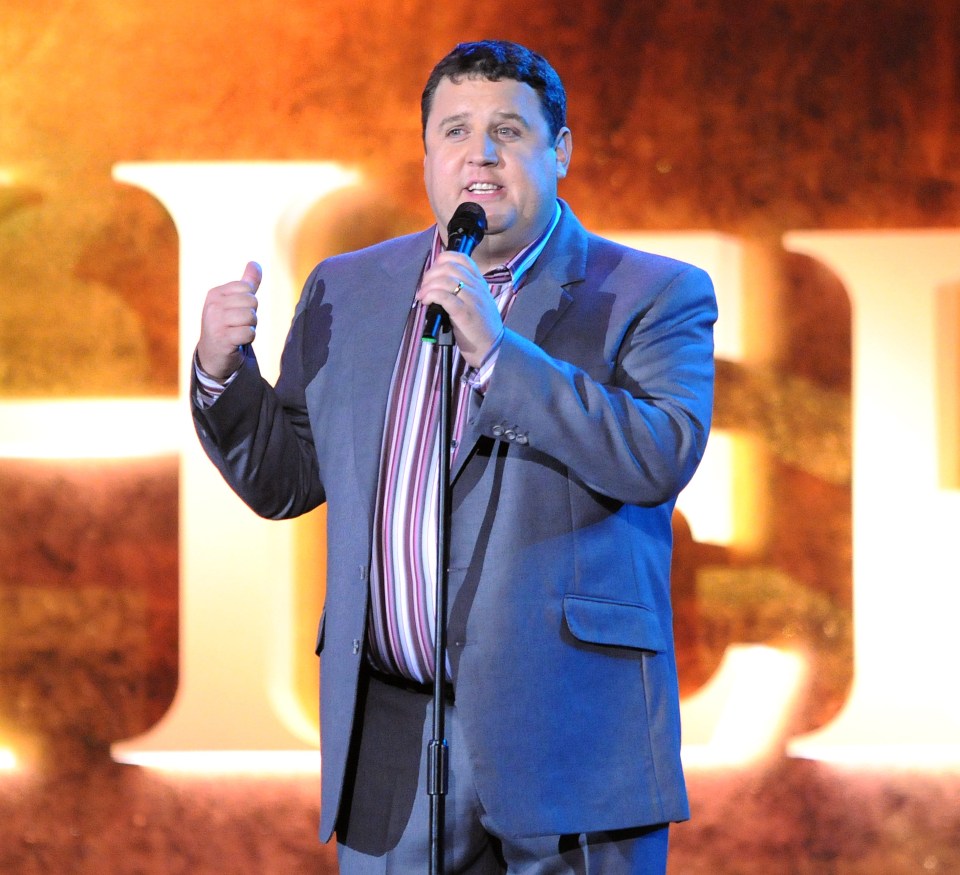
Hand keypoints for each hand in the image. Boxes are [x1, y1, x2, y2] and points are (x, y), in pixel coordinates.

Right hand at [196, 261, 260, 379]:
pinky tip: (237, 341)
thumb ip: (247, 283)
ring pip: (251, 317)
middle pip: (252, 302)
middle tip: (237, 324)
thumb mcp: (233, 301)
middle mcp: (212, 306)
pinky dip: (248, 338)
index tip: (236, 312)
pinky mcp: (223, 339)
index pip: (247, 288)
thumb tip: (255, 263)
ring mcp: (216, 322)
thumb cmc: (226, 324)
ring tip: (237, 331)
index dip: (249, 302)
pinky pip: (249, 333)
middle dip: (251, 315)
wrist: (212, 353)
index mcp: (215, 293)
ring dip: (250, 327)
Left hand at [417, 251, 502, 367]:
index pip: (461, 258)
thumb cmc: (480, 328)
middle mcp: (477, 287)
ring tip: (423, 296)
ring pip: (445, 280)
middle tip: (424, 287)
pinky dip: (431, 295)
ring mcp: (472, 300)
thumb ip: (463, 290)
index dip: (442, 260)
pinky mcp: (465, 313)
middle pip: (449, 267)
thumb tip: (438, 283)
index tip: (433, 273)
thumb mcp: (477, 302)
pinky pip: (444, 296)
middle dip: (430, 274)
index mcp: (480, 283)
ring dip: (428, 286)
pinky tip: (427, 302)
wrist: (492, 349)